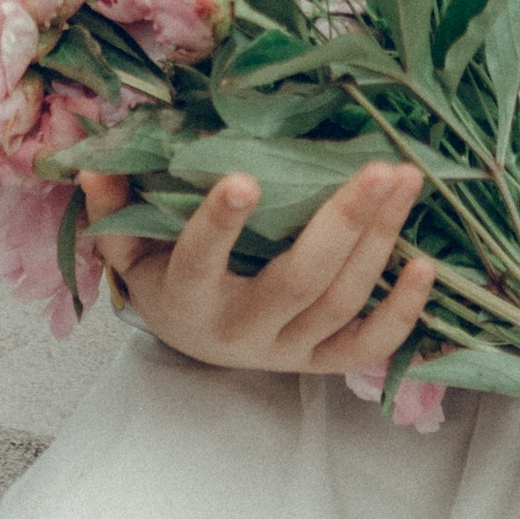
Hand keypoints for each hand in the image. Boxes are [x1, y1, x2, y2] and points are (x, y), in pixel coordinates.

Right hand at [77, 159, 438, 383]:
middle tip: (379, 167)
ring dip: (380, 243)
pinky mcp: (319, 363)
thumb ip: (114, 202)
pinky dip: (402, 315)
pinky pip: (367, 349)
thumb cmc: (164, 271)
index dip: (219, 225)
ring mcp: (285, 352)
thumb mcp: (130, 243)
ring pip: (340, 301)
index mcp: (187, 300)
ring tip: (406, 182)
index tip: (243, 179)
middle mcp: (240, 332)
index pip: (200, 263)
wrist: (192, 340)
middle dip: (342, 223)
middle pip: (297, 281)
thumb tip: (91, 155)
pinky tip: (428, 267)